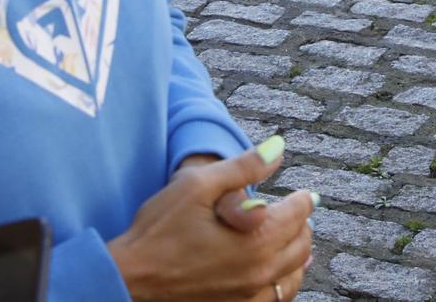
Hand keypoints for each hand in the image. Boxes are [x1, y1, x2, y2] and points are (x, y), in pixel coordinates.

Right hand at [109, 144, 314, 300]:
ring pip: (293, 275)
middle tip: (296, 213)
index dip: (303, 199)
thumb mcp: (198, 185)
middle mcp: (259, 272)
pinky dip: (283, 281)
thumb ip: (244, 166)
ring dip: (297, 254)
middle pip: (301, 245)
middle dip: (301, 225)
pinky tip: (275, 271)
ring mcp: (249, 296)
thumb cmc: (159, 229)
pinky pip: (276, 298)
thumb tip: (278, 147)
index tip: (304, 193)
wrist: (131, 278)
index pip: (298, 214)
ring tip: (292, 239)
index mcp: (256, 238)